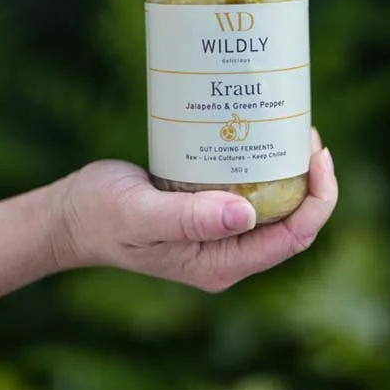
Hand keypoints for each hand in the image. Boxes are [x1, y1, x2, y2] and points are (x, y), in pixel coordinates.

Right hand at [53, 129, 337, 291]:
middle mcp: (228, 252)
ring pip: (274, 203)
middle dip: (309, 179)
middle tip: (304, 131)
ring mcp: (219, 232)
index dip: (317, 200)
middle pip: (292, 221)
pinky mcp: (208, 209)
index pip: (292, 238)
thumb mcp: (141, 215)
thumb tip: (247, 213)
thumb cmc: (101, 215)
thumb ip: (190, 218)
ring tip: (288, 126)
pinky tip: (257, 132)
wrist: (71, 214)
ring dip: (288, 169)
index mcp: (221, 264)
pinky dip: (261, 162)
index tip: (317, 154)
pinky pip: (249, 188)